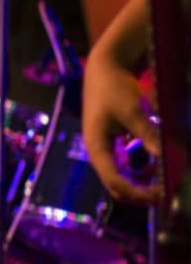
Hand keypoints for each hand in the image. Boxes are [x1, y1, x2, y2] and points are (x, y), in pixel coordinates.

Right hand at [83, 55, 162, 203]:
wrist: (105, 69)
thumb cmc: (115, 88)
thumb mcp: (133, 111)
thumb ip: (149, 135)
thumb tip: (167, 159)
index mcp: (96, 146)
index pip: (114, 179)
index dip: (136, 191)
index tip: (160, 194)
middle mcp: (98, 152)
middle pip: (114, 184)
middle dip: (138, 193)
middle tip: (164, 194)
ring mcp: (106, 148)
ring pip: (121, 177)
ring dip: (140, 184)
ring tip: (163, 182)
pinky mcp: (114, 143)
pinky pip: (126, 166)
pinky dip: (141, 171)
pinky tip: (157, 167)